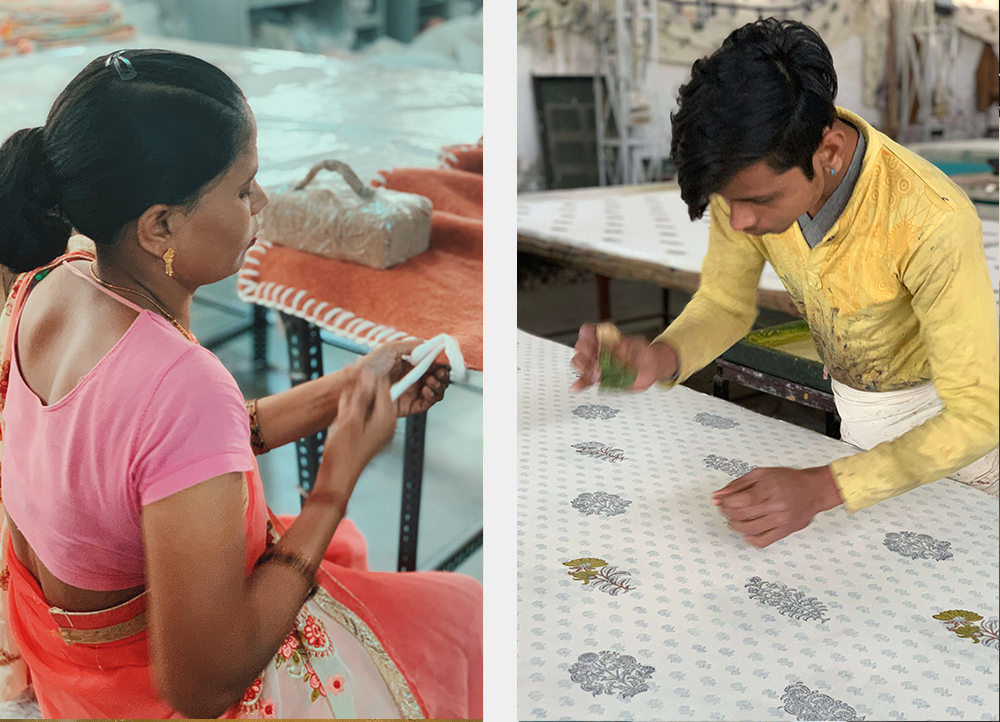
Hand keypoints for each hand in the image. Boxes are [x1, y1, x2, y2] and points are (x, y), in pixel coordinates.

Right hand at [316, 369, 395, 500]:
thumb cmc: (342, 452)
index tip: (355, 372)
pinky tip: (344, 414)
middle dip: (362, 390)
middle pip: (378, 395)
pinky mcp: (373, 437)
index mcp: (386, 417)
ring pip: (371, 405)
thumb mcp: (348, 419)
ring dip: (357, 401)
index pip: (383, 386)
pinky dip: (356, 412)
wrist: (338, 478)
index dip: (368, 377)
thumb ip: (359, 396)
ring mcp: (381, 431)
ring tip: (344, 403)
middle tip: (347, 390)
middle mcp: (388, 424)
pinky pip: (367, 416)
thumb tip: (367, 375)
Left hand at [358, 340, 449, 416]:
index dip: (440, 362)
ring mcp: (411, 392)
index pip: (430, 363)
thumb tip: (430, 344)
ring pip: (435, 390)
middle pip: (436, 377)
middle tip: (441, 372)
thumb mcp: (390, 349)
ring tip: (432, 380)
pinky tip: (427, 389)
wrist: (356, 386)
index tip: (445, 360)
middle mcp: (411, 378)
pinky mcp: (410, 406)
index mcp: (408, 364)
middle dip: (442, 374)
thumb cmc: (367, 367)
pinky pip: (427, 403)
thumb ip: (412, 346)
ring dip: (439, 384)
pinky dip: (432, 396)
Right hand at [570, 323, 678, 391]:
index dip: (587, 337)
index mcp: (608, 337)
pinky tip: (577, 386)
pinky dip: (581, 383)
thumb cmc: (647, 354)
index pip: (589, 331)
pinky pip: (587, 379)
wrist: (652, 369)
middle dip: (584, 355)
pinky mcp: (601, 377)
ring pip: (580, 363)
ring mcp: (599, 363)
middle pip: (580, 347)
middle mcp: (600, 349)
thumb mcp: (640, 347)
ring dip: (583, 369)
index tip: (594, 345)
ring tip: (594, 375)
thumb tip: (617, 350)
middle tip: (595, 363)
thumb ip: (628, 348)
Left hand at [712, 466, 842, 547]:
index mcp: (769, 489)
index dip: (726, 502)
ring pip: (750, 529)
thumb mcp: (761, 474)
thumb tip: (719, 495)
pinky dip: (750, 539)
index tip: (720, 501)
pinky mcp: (785, 531)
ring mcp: (781, 520)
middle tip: (724, 509)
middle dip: (728, 513)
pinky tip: (746, 532)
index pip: (742, 500)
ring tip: (733, 519)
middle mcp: (776, 506)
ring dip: (735, 526)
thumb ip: (738, 484)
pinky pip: (763, 541)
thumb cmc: (788, 480)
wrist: (814, 490)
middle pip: (743, 515)